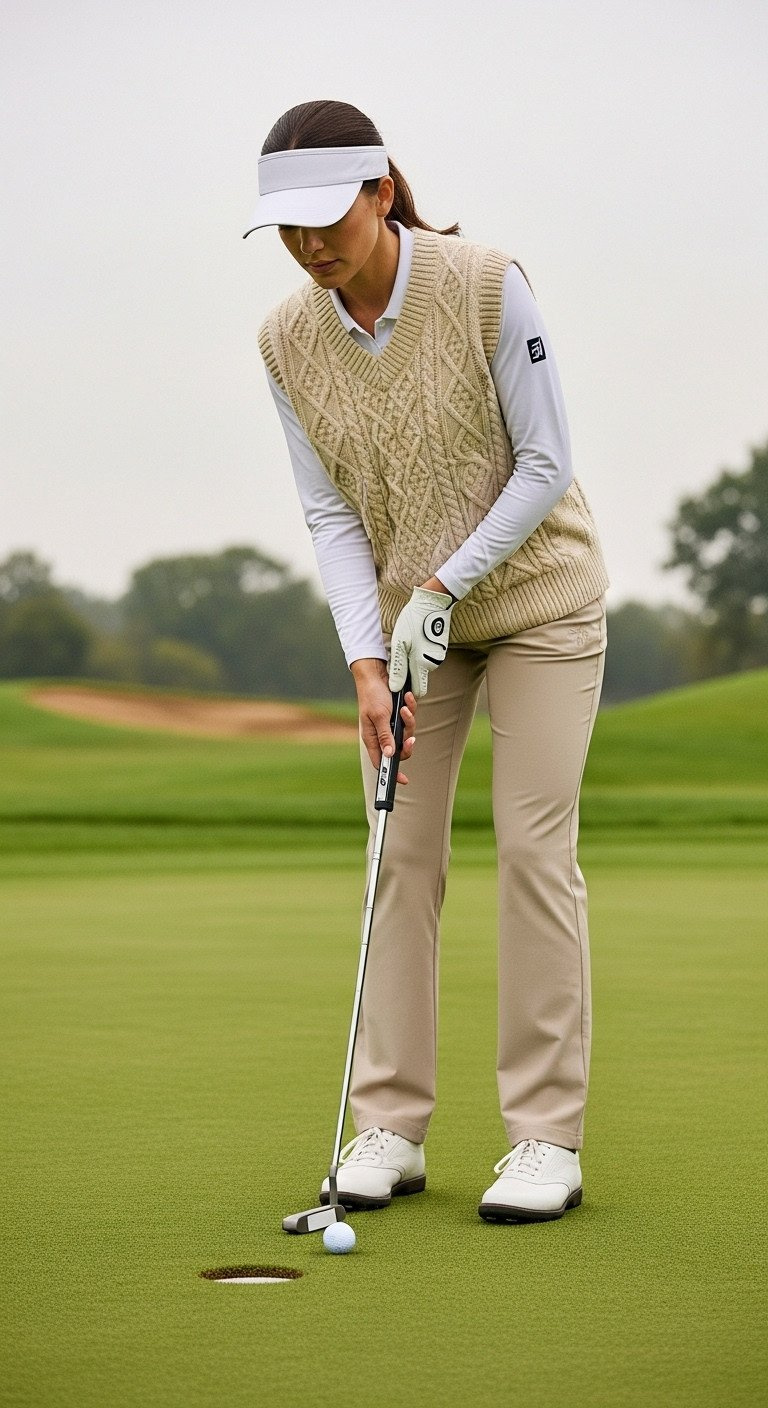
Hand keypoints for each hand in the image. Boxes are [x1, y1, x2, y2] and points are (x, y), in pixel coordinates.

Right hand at [351, 659, 416, 783]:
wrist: (376, 672)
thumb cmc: (372, 694)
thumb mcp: (379, 716)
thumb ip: (385, 736)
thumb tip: (389, 756)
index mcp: (373, 738)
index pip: (382, 762)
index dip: (392, 772)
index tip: (403, 780)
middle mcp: (382, 733)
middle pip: (399, 750)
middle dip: (407, 744)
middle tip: (410, 739)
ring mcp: (391, 724)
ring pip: (408, 734)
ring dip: (409, 721)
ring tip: (405, 708)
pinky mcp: (399, 714)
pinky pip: (411, 718)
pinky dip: (411, 708)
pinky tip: (407, 698)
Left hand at [388, 587, 453, 698]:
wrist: (432, 603)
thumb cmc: (413, 622)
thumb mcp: (400, 644)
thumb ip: (399, 668)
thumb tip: (395, 688)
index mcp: (422, 665)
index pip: (419, 691)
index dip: (408, 690)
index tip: (399, 681)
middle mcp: (433, 664)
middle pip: (419, 677)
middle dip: (409, 672)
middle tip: (400, 654)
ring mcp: (438, 656)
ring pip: (422, 666)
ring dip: (414, 659)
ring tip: (407, 642)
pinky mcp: (440, 648)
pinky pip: (427, 656)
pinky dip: (420, 651)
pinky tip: (415, 638)